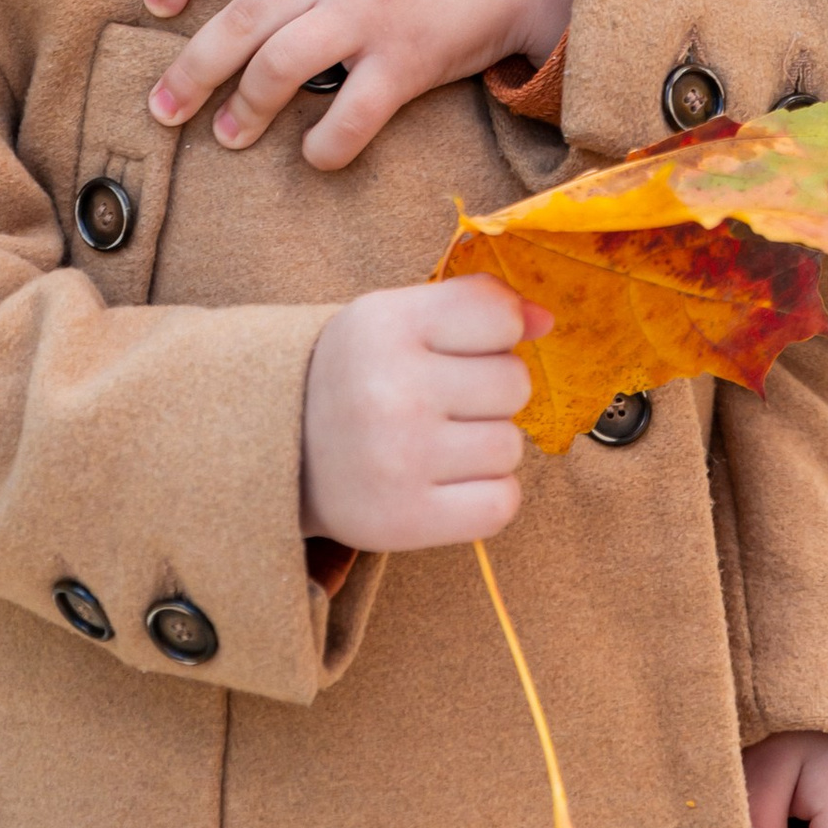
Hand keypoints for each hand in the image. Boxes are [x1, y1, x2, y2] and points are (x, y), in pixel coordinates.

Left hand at [141, 0, 579, 166]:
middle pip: (240, 22)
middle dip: (191, 71)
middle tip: (163, 107)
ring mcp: (368, 18)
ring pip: (283, 71)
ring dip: (246, 109)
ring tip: (225, 136)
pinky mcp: (407, 63)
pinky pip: (354, 116)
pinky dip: (328, 144)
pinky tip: (311, 157)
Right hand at [301, 279, 552, 550]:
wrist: (280, 452)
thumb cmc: (356, 376)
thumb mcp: (396, 319)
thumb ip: (472, 306)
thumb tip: (547, 321)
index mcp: (386, 325)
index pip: (499, 314)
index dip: (499, 332)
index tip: (466, 347)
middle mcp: (392, 389)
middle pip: (514, 384)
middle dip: (491, 392)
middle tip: (445, 402)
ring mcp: (399, 459)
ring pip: (511, 446)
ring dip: (487, 446)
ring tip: (438, 443)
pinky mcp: (406, 520)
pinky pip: (502, 504)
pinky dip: (487, 496)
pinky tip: (448, 482)